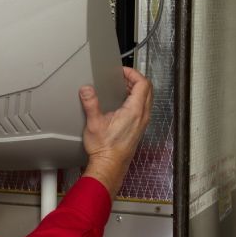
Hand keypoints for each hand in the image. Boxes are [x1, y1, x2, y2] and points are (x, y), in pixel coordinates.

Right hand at [80, 67, 152, 197]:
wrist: (109, 165)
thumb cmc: (105, 149)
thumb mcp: (94, 123)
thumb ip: (90, 103)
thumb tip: (86, 90)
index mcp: (134, 111)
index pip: (143, 84)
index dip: (134, 73)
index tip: (123, 71)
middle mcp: (142, 116)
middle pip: (148, 89)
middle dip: (136, 79)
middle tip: (123, 76)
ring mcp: (142, 123)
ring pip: (147, 99)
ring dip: (137, 90)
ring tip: (122, 87)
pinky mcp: (139, 128)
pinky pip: (144, 108)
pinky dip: (137, 100)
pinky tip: (123, 103)